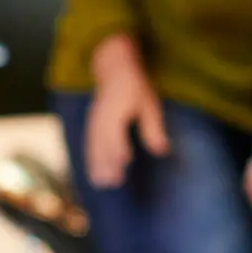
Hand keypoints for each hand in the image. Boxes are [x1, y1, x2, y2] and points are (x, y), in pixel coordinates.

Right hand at [84, 41, 168, 188]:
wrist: (112, 68)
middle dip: (106, 164)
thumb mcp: (149, 104)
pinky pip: (89, 145)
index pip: (116, 132)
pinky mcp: (91, 125)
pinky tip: (94, 173)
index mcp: (116, 110)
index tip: (124, 164)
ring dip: (96, 166)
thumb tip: (162, 151)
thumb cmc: (135, 86)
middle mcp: (101, 117)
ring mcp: (94, 121)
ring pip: (93, 146)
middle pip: (102, 143)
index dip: (119, 148)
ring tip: (100, 184)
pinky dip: (91, 159)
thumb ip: (153, 128)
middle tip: (112, 183)